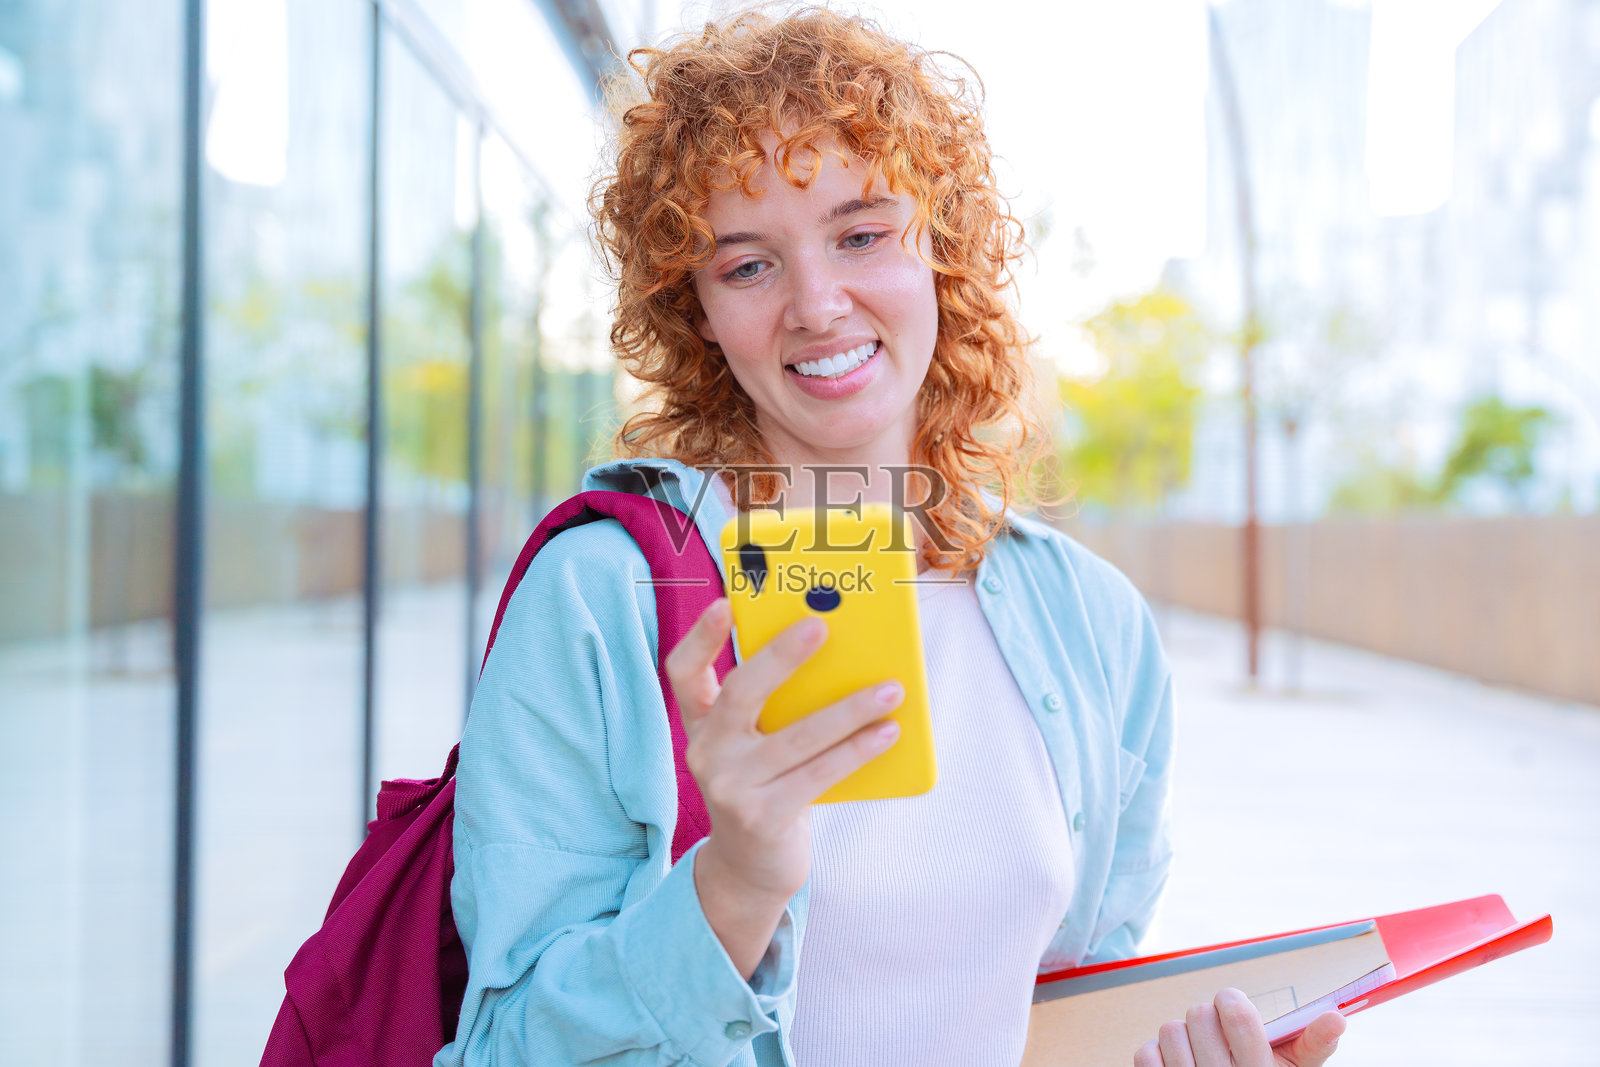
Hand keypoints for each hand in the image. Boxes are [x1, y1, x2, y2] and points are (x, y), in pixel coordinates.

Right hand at [664, 598, 902, 976]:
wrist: (750, 869)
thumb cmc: (767, 786)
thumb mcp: (757, 744)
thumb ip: (777, 707)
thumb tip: (841, 658)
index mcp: (702, 724)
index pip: (683, 673)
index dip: (700, 636)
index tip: (724, 602)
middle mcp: (706, 752)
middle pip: (741, 692)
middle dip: (782, 656)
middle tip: (822, 626)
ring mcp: (730, 787)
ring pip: (795, 736)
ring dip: (848, 709)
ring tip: (890, 689)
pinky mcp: (761, 817)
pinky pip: (818, 775)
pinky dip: (857, 751)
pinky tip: (888, 733)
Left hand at [1133, 989, 1345, 1066]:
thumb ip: (1313, 1045)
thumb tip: (1337, 1017)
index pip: (1235, 1013)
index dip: (1231, 1002)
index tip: (1233, 1008)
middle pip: (1198, 1014)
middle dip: (1208, 1019)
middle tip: (1219, 1037)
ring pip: (1170, 1029)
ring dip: (1182, 1037)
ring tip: (1200, 1054)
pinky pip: (1145, 1053)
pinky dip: (1158, 1055)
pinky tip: (1179, 1066)